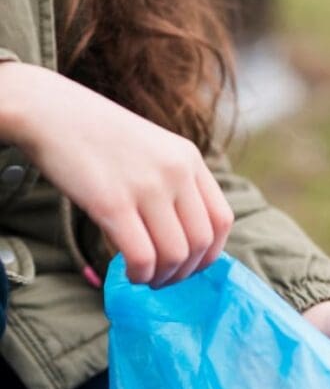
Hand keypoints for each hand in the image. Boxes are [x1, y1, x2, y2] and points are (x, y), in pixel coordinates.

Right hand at [0, 62, 232, 286]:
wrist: (48, 110)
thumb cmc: (98, 136)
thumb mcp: (153, 149)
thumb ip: (175, 184)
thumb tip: (185, 240)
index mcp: (190, 158)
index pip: (222, 220)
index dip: (212, 252)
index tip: (193, 265)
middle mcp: (176, 172)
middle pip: (201, 242)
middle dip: (186, 272)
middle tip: (165, 278)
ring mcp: (147, 187)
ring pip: (176, 254)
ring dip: (162, 277)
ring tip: (146, 278)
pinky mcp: (112, 202)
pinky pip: (143, 257)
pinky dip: (140, 275)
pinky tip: (128, 273)